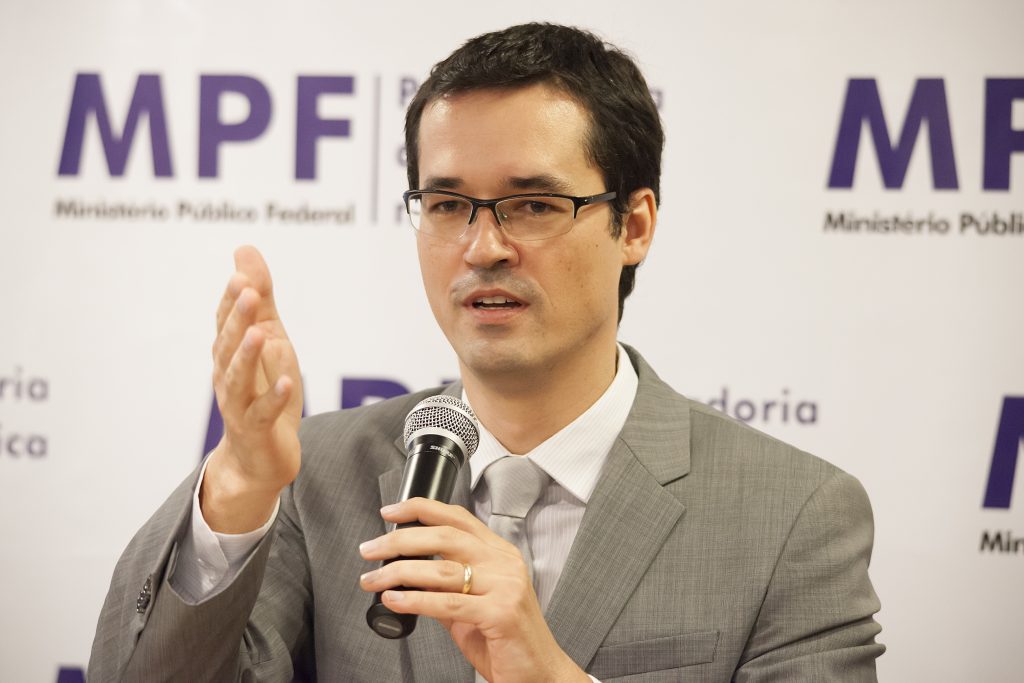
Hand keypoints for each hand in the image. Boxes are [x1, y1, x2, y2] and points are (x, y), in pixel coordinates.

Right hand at [201, 246, 302, 532]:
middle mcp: (228, 376)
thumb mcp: (269, 338)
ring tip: (260, 334)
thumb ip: (259, 298)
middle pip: (228, 344)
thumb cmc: (264, 389)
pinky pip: (263, 413)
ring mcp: (240, 405)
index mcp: (230, 352)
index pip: (228, 321)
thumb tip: (244, 249)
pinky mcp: (258, 430)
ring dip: (247, 355)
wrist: (259, 456)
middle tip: (248, 291)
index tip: (242, 274)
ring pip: (238, 378)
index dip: (233, 299)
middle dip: (238, 318)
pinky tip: (288, 383)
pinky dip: (274, 398)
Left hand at [358, 499, 589, 682]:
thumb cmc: (506, 640)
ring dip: (398, 572)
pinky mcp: (501, 614)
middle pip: (445, 537)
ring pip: (441, 569)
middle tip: (370, 549)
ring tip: (372, 579)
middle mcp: (504, 564)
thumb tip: (405, 573)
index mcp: (500, 554)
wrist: (539, 674)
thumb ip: (446, 586)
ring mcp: (505, 586)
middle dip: (400, 540)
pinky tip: (394, 600)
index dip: (421, 509)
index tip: (391, 512)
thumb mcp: (473, 603)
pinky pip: (448, 604)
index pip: (458, 518)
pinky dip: (415, 600)